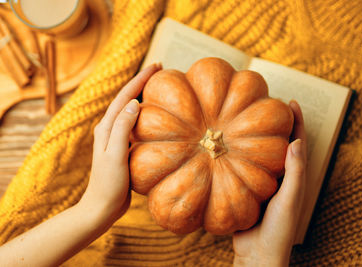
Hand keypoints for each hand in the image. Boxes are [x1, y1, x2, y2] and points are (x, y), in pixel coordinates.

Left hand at [79, 63, 161, 226]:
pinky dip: (148, 116)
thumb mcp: (115, 155)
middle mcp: (110, 129)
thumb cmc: (108, 184)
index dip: (140, 79)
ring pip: (132, 111)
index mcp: (106, 127)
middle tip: (160, 70)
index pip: (125, 97)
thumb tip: (134, 104)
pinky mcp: (124, 148)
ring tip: (161, 88)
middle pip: (127, 99)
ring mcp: (117, 138)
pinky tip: (159, 118)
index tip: (157, 66)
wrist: (102, 207)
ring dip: (145, 96)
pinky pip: (137, 125)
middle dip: (142, 82)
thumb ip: (122, 129)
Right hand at [233, 100, 306, 266]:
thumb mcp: (289, 200)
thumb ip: (295, 173)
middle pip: (278, 144)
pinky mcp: (247, 191)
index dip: (296, 122)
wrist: (257, 255)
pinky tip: (226, 148)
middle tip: (264, 105)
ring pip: (258, 155)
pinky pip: (243, 169)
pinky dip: (238, 156)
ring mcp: (262, 184)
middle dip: (274, 124)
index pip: (297, 143)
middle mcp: (279, 178)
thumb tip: (297, 140)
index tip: (290, 102)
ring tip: (243, 120)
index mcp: (294, 178)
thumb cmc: (279, 230)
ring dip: (254, 138)